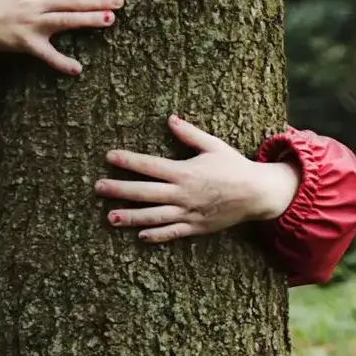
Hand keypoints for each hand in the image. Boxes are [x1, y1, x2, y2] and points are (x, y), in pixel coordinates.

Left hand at [97, 115, 301, 243]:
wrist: (257, 193)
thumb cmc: (234, 167)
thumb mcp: (213, 145)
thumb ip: (189, 134)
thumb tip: (169, 119)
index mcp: (185, 171)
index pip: (150, 165)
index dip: (128, 161)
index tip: (109, 156)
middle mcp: (183, 194)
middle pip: (145, 192)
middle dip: (120, 189)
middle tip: (98, 188)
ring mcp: (188, 213)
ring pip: (154, 216)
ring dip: (131, 217)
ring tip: (110, 218)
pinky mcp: (195, 227)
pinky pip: (172, 233)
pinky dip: (156, 236)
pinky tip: (140, 236)